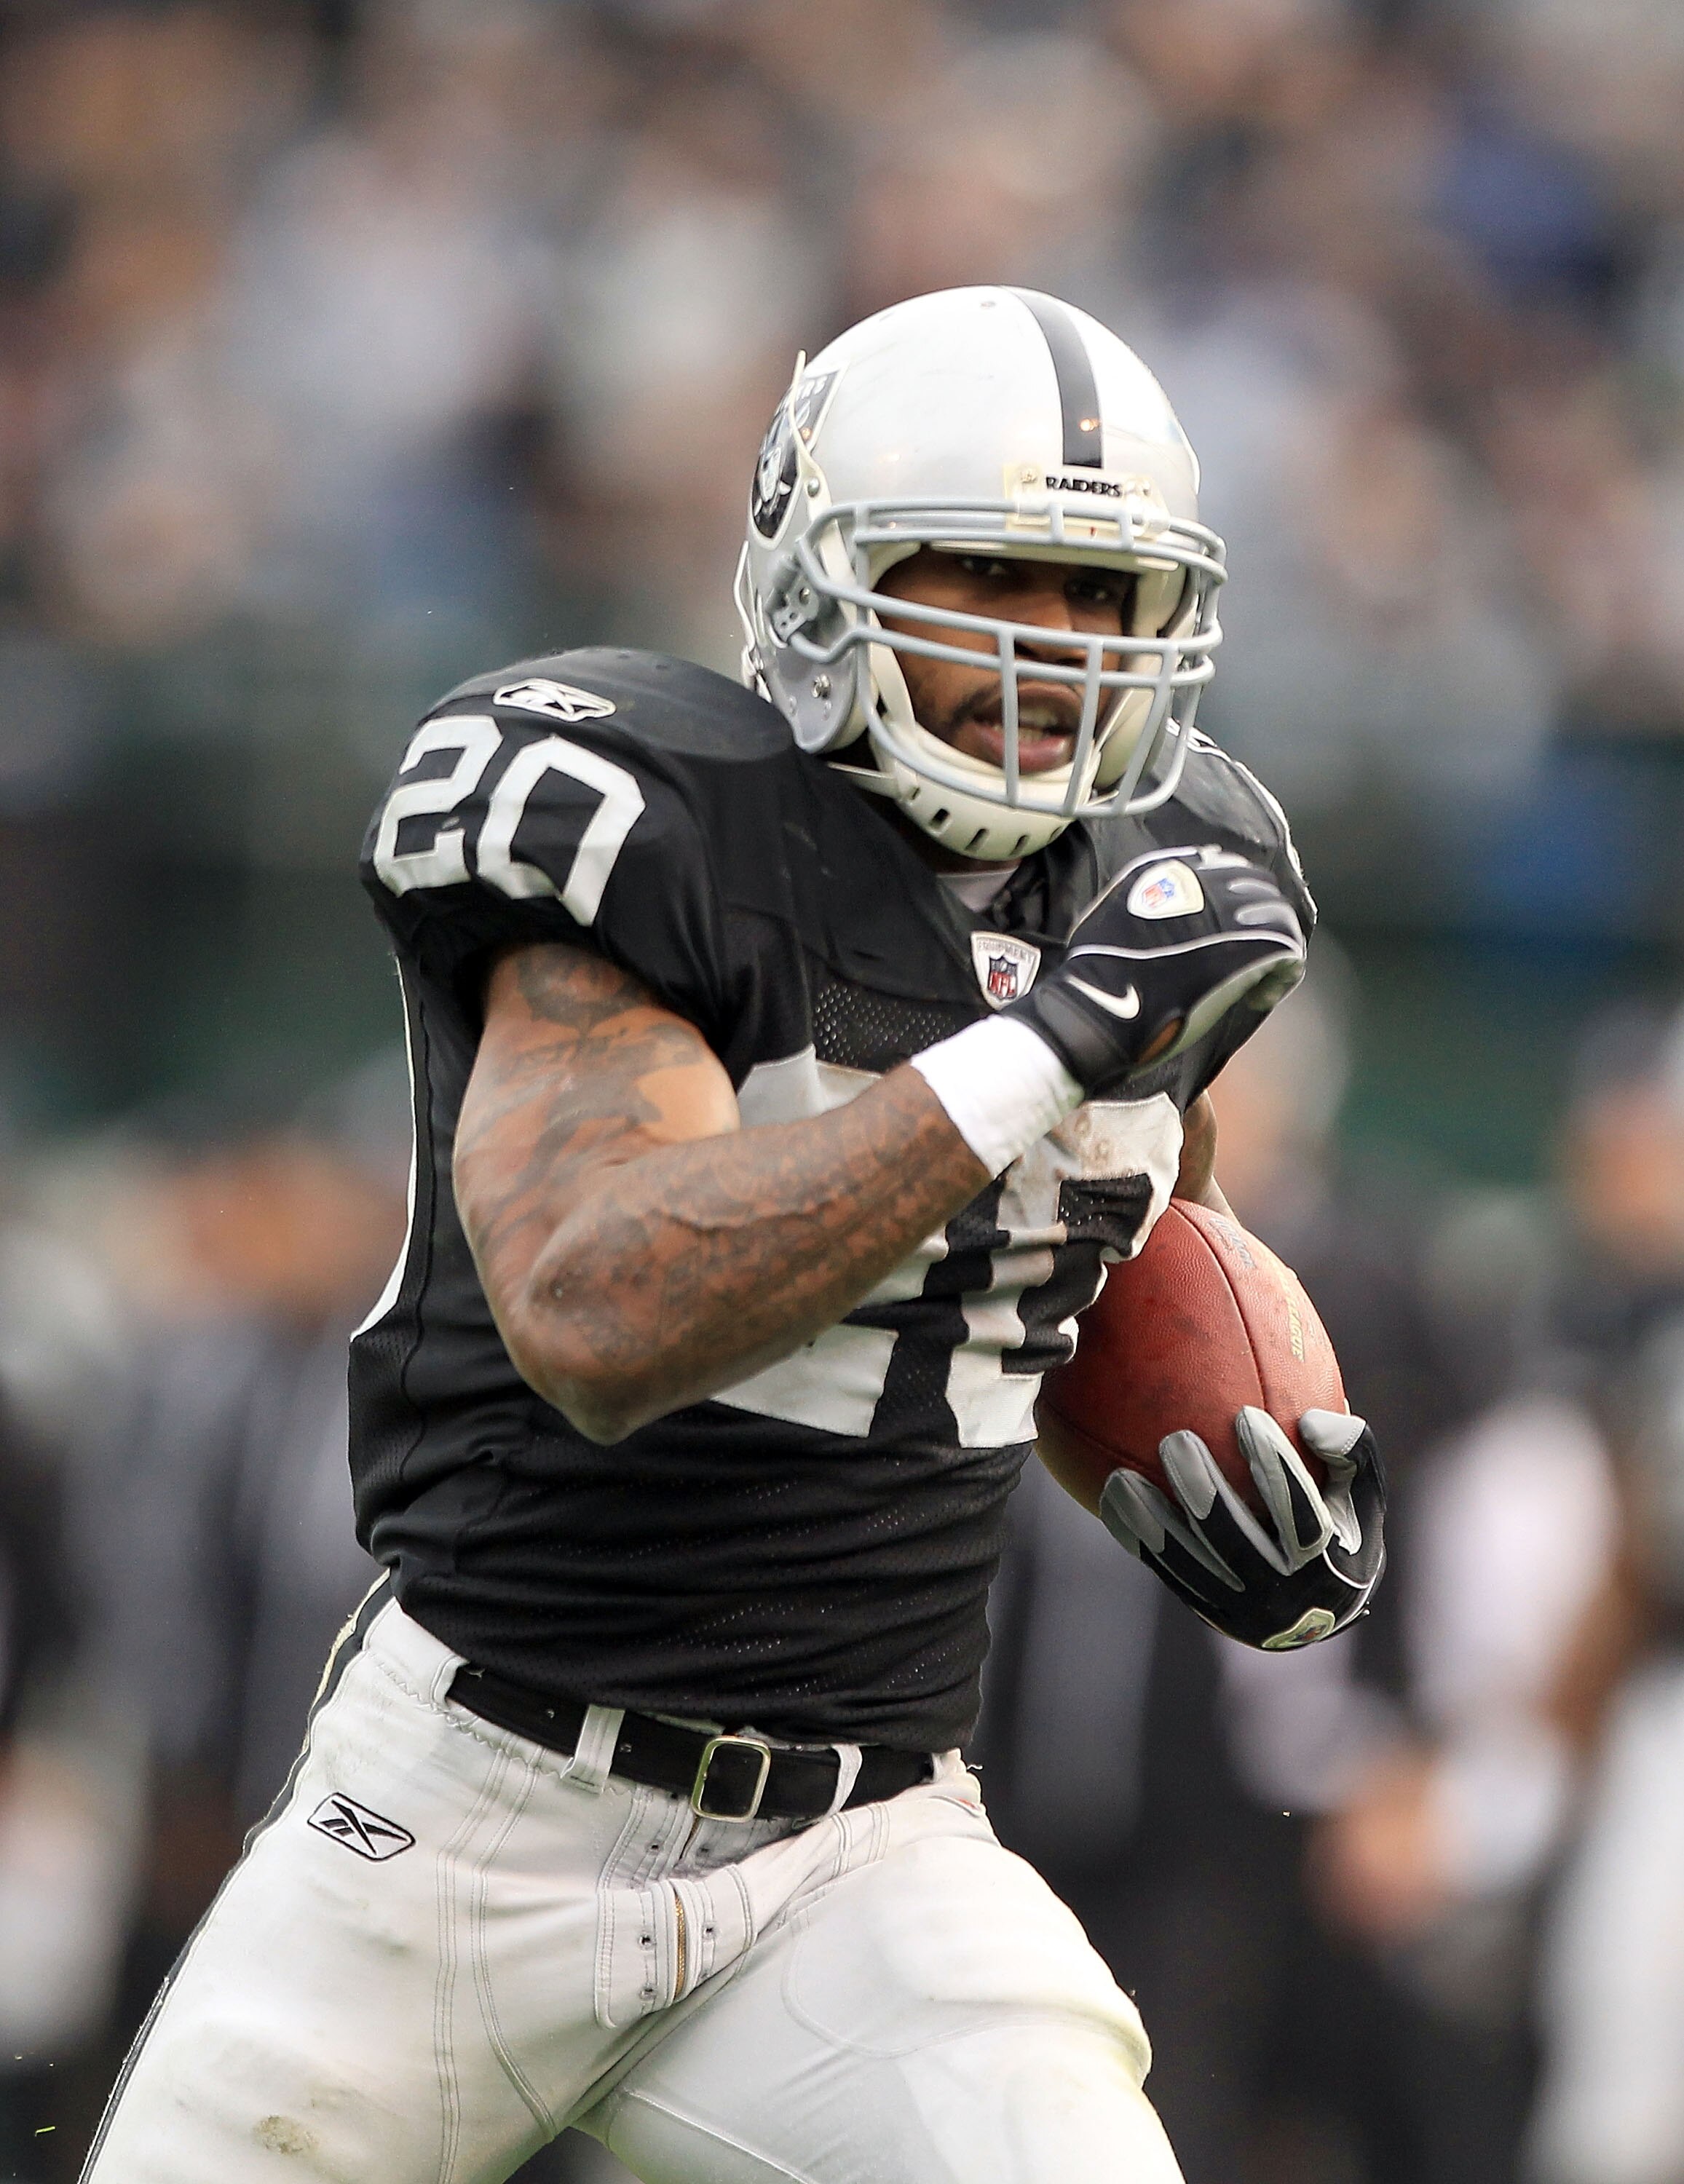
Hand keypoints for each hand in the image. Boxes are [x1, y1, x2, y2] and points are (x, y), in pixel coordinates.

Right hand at [1004, 844, 1304, 1097]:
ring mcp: (1230, 912)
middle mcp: (1205, 880)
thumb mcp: (1110, 915)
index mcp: (1169, 869)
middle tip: (1247, 959)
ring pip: (1280, 916)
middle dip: (1258, 921)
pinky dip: (1281, 978)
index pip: (1223, 867)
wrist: (1100, 1009)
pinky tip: (1257, 999)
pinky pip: (1291, 951)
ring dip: (1274, 948)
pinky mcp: (1250, 946)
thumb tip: (1156, 907)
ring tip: (1256, 983)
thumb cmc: (1095, 976)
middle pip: (1258, 886)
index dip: (1231, 903)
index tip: (1225, 932)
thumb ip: (1142, 901)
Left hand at [1098, 1408, 1385, 1648]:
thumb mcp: (1363, 1494)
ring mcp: (1239, 1609)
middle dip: (1202, 1491)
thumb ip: (1352, 1452)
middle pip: (1233, 1541)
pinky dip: (1137, 1537)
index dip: (1274, 1468)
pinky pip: (1166, 1572)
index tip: (1246, 1416)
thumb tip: (1312, 1420)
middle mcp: (1280, 1594)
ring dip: (1152, 1520)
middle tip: (1174, 1440)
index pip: (1299, 1515)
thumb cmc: (1343, 1528)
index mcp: (1325, 1564)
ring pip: (1189, 1564)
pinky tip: (1108, 1497)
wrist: (1319, 1610)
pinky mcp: (1207, 1612)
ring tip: (1121, 1478)